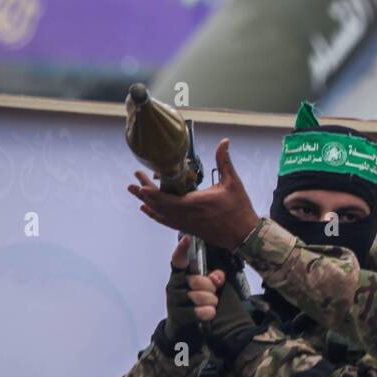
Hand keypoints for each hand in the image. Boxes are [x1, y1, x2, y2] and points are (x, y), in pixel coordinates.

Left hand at [128, 139, 260, 250]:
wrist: (243, 235)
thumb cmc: (238, 209)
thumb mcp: (232, 182)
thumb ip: (224, 161)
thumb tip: (224, 142)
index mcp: (193, 203)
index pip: (165, 198)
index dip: (150, 191)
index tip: (139, 181)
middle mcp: (185, 215)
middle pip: (158, 204)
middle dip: (144, 192)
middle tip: (133, 180)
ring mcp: (185, 224)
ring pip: (159, 214)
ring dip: (146, 202)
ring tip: (134, 193)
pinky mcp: (187, 228)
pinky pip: (166, 221)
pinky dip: (154, 214)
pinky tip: (147, 209)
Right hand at [163, 234, 223, 342]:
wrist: (184, 332)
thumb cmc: (198, 304)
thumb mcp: (207, 289)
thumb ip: (213, 278)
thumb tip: (218, 276)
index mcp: (180, 275)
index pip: (178, 260)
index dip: (183, 249)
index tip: (188, 237)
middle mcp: (174, 285)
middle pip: (196, 279)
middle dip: (210, 286)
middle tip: (212, 292)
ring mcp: (173, 301)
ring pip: (199, 296)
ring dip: (210, 301)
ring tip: (210, 304)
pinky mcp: (177, 316)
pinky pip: (198, 311)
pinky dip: (208, 312)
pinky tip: (208, 313)